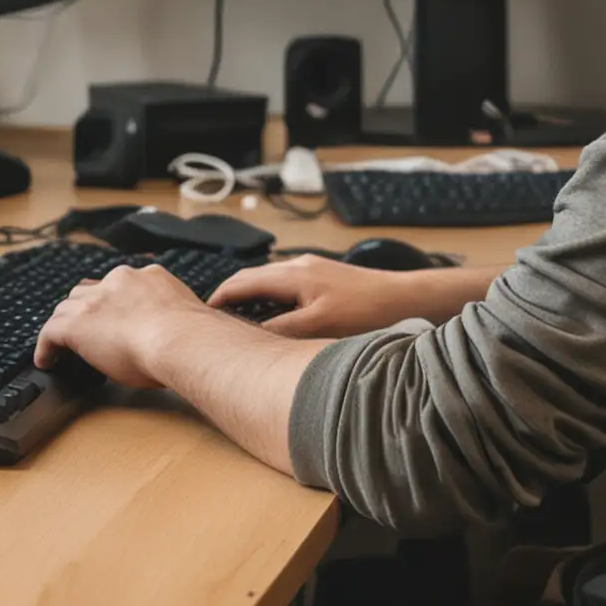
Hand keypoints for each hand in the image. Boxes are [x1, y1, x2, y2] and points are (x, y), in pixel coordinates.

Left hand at [33, 264, 219, 388]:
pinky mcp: (76, 325)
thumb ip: (175, 317)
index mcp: (148, 277)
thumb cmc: (191, 336)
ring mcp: (95, 301)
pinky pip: (50, 333)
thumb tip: (178, 332)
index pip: (120, 284)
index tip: (113, 316)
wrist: (180, 339)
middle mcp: (119, 281)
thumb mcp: (184, 316)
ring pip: (67, 309)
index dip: (111, 301)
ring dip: (64, 325)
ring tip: (61, 346)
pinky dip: (46, 347)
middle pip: (88, 291)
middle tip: (85, 330)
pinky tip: (46, 360)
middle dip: (84, 308)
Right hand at [206, 255, 435, 338]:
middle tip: (211, 323)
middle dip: (229, 298)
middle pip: (252, 279)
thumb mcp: (319, 326)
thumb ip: (281, 331)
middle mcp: (299, 266)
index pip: (241, 282)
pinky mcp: (325, 280)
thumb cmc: (368, 311)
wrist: (407, 299)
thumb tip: (248, 339)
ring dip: (251, 301)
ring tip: (238, 325)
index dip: (217, 300)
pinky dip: (271, 301)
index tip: (198, 318)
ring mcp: (313, 270)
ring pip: (269, 284)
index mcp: (293, 274)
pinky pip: (286, 287)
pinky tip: (275, 322)